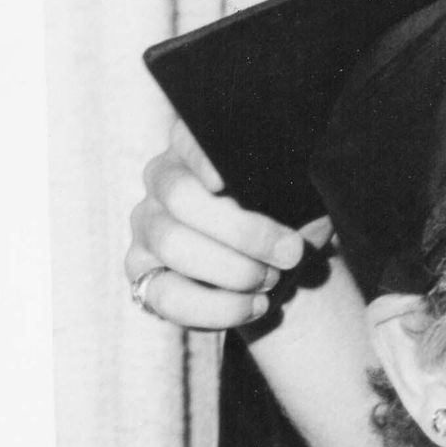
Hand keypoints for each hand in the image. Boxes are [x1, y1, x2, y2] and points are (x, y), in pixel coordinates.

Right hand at [126, 124, 331, 331]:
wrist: (277, 274)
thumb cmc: (286, 225)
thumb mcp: (301, 204)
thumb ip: (298, 193)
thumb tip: (303, 207)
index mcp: (198, 150)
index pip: (188, 139)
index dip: (200, 157)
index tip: (222, 181)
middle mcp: (163, 181)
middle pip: (181, 196)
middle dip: (244, 231)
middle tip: (290, 253)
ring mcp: (148, 228)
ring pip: (173, 245)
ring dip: (234, 270)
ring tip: (271, 279)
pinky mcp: (142, 275)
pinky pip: (167, 296)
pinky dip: (219, 308)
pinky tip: (254, 305)